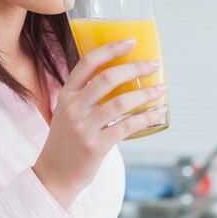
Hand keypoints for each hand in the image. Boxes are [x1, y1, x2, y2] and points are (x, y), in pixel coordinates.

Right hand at [32, 39, 166, 207]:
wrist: (54, 176)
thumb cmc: (67, 141)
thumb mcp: (68, 112)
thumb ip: (86, 95)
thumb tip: (120, 77)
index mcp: (66, 94)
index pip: (88, 63)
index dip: (110, 49)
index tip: (131, 42)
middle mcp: (73, 108)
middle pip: (108, 78)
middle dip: (135, 67)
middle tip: (154, 64)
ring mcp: (84, 127)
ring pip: (121, 102)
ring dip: (146, 93)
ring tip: (162, 89)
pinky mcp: (96, 146)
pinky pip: (127, 126)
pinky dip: (147, 117)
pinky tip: (159, 112)